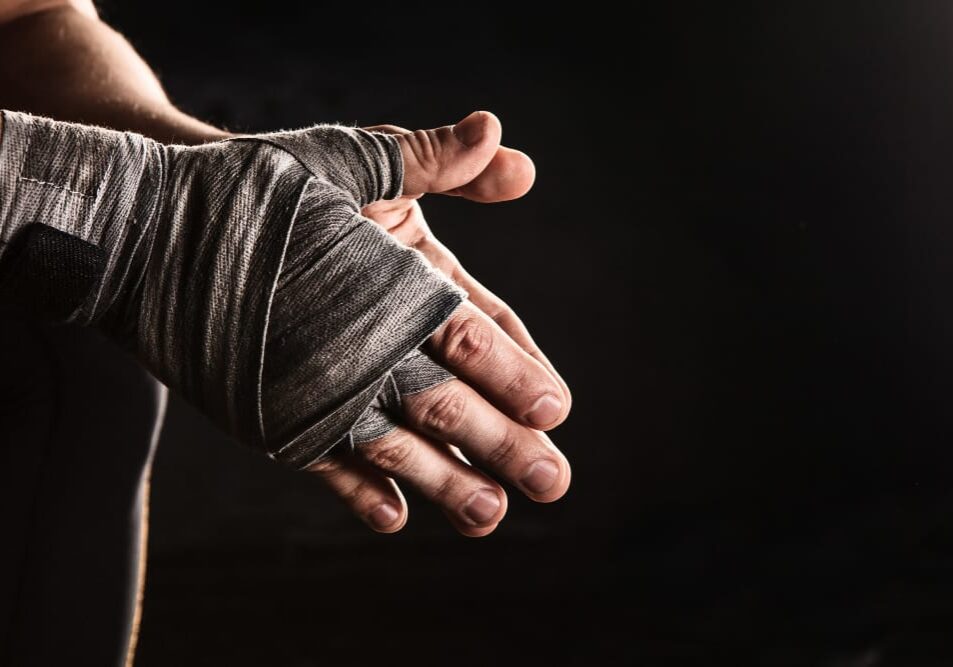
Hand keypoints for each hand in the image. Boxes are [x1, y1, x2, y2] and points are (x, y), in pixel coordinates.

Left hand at [308, 111, 571, 535]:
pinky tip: (393, 517)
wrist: (177, 223)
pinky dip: (358, 486)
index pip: (480, 329)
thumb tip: (499, 134)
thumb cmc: (276, 183)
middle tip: (551, 482)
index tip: (554, 406)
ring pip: (405, 435)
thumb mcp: (357, 160)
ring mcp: (340, 376)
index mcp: (413, 280)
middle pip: (457, 395)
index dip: (519, 366)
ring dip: (447, 478)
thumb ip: (429, 159)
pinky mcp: (288, 409)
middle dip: (504, 439)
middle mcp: (384, 335)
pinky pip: (328, 453)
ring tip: (488, 517)